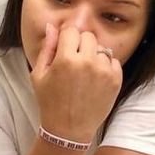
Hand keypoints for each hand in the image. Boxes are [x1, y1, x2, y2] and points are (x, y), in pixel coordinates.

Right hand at [30, 24, 122, 142]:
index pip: (71, 30)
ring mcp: (103, 71)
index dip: (66, 38)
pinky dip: (105, 66)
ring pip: (101, 48)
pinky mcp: (115, 80)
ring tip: (85, 72)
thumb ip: (47, 48)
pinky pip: (113, 60)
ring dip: (93, 55)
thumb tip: (52, 26)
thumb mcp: (39, 75)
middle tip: (74, 60)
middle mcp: (87, 62)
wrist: (69, 129)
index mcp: (65, 59)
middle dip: (80, 44)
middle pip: (88, 36)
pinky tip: (95, 78)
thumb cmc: (50, 102)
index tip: (64, 49)